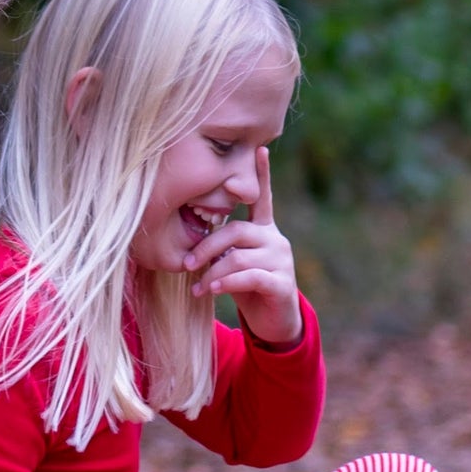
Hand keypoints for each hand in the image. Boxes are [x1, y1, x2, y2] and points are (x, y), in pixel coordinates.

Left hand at [183, 147, 300, 345]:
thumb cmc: (248, 288)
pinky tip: (212, 290)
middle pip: (236, 231)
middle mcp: (276, 240)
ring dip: (212, 272)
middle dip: (207, 247)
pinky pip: (249, 277)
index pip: (263, 198)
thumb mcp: (233, 264)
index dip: (263, 174)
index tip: (260, 148)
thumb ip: (222, 249)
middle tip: (187, 262)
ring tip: (198, 287)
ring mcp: (282, 261)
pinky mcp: (282, 284)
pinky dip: (226, 283)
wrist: (275, 323)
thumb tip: (192, 245)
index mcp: (264, 231)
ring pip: (239, 257)